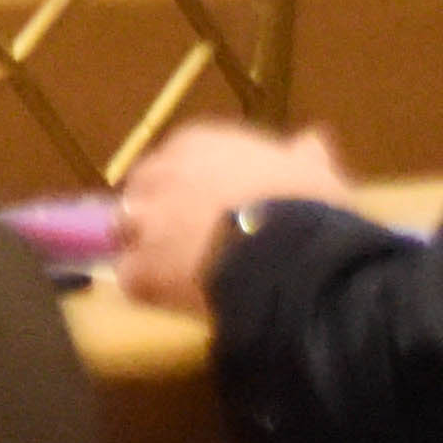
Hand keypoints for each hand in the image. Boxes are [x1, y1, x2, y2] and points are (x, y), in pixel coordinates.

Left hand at [111, 118, 354, 316]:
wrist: (290, 256)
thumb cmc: (306, 206)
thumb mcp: (314, 172)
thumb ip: (304, 156)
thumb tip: (313, 142)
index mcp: (197, 143)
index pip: (173, 160)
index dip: (188, 187)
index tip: (209, 206)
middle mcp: (161, 174)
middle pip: (141, 193)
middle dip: (158, 214)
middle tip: (189, 241)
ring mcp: (144, 222)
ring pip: (127, 234)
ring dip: (146, 250)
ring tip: (178, 273)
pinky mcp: (140, 270)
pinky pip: (133, 280)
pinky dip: (149, 289)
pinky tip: (176, 300)